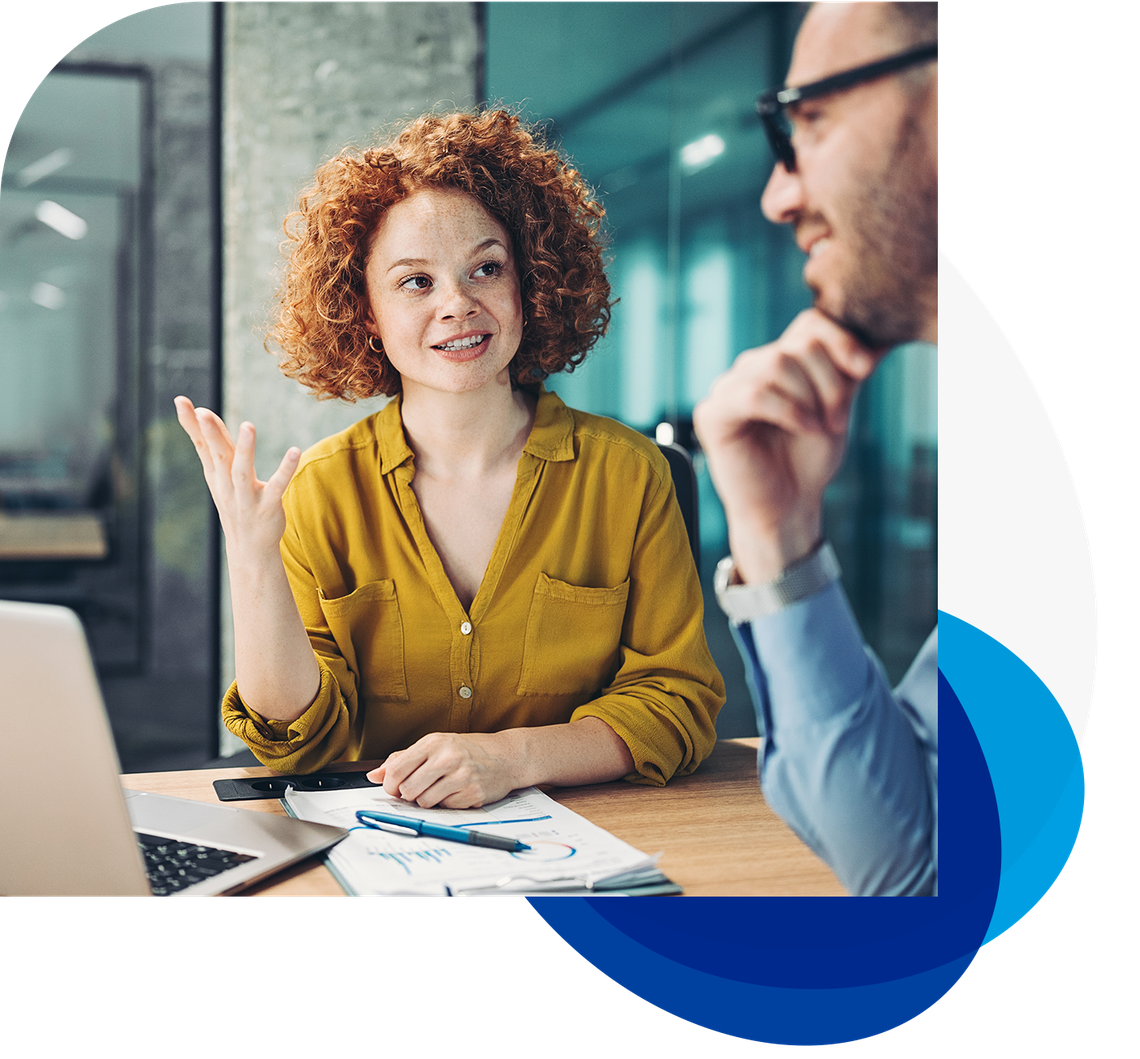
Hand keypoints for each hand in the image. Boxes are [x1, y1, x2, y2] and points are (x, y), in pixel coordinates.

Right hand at [174, 396, 299, 561]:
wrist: (249, 547)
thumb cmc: (235, 502)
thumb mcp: (219, 475)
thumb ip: (214, 444)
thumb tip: (201, 412)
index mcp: (216, 474)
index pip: (201, 445)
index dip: (191, 424)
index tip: (181, 400)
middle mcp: (226, 484)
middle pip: (217, 456)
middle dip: (210, 435)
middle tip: (203, 412)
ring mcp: (246, 497)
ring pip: (242, 471)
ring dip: (245, 449)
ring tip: (248, 426)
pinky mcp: (267, 507)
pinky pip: (277, 486)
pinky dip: (285, 469)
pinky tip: (295, 451)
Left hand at [368, 732, 519, 808]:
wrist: (505, 756)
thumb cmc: (467, 750)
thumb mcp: (435, 746)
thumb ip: (402, 759)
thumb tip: (373, 775)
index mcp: (433, 743)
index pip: (397, 769)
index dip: (390, 784)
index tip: (394, 788)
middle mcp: (447, 757)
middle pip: (407, 789)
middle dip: (407, 795)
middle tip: (417, 789)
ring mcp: (461, 775)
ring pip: (423, 802)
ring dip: (426, 800)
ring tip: (439, 789)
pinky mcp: (472, 793)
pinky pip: (444, 808)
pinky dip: (446, 804)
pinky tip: (455, 792)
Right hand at [693, 310, 878, 582]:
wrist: (787, 507)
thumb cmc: (809, 460)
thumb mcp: (837, 407)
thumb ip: (848, 372)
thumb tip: (879, 341)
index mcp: (777, 361)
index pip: (808, 324)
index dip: (840, 340)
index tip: (865, 370)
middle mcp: (749, 368)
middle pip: (796, 346)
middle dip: (828, 382)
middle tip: (837, 420)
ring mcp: (726, 388)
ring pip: (776, 364)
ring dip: (809, 399)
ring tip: (819, 428)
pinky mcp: (712, 414)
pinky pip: (754, 394)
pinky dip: (788, 410)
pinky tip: (804, 428)